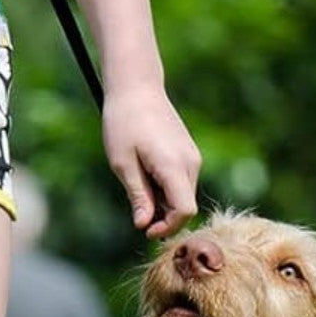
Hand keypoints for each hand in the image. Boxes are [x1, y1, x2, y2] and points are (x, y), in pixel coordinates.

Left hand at [102, 84, 200, 238]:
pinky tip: (144, 174)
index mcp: (174, 166)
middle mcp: (191, 163)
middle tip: (136, 209)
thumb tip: (144, 225)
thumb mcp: (123, 164)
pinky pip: (181, 181)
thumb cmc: (124, 123)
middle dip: (163, 216)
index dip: (167, 226)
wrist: (137, 87)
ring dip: (163, 201)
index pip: (184, 211)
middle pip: (184, 206)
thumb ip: (138, 196)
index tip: (145, 229)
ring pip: (183, 194)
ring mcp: (192, 157)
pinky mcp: (188, 152)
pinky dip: (166, 188)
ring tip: (136, 183)